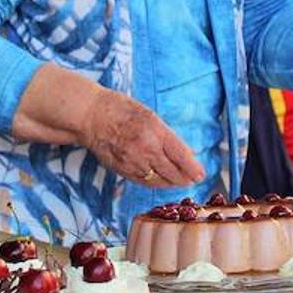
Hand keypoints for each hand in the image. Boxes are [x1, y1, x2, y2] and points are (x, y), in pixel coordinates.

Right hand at [80, 91, 204, 186]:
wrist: (91, 116)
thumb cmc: (120, 109)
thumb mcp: (149, 115)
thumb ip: (166, 135)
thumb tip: (184, 152)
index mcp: (156, 131)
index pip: (182, 156)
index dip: (194, 168)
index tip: (201, 174)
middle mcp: (146, 149)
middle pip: (173, 173)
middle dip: (186, 178)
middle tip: (193, 179)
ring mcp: (133, 162)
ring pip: (159, 181)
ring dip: (172, 183)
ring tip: (180, 182)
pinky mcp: (123, 170)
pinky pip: (144, 182)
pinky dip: (156, 184)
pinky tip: (162, 182)